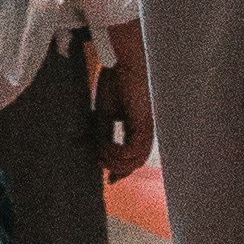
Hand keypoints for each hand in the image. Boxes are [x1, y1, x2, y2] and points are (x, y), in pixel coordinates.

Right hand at [86, 16, 155, 180]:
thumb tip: (96, 156)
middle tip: (98, 161)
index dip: (122, 171)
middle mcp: (145, 132)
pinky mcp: (143, 124)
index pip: (133, 158)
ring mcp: (146, 129)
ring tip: (100, 153)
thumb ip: (101, 135)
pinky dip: (117, 153)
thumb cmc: (114, 83)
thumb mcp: (103, 114)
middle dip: (114, 167)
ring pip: (135, 161)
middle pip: (134, 164)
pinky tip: (105, 146)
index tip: (109, 180)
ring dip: (114, 161)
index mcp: (138, 129)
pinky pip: (132, 151)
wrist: (122, 63)